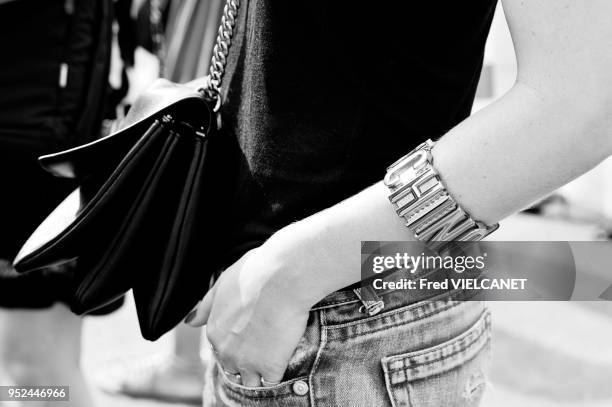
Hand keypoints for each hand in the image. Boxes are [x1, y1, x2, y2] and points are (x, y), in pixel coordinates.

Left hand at [184, 246, 310, 386]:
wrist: (281, 277)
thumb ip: (206, 306)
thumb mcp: (223, 283)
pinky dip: (278, 372)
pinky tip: (284, 356)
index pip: (221, 351)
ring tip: (273, 353)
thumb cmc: (255, 273)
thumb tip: (190, 321)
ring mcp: (249, 362)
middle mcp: (227, 352)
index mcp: (214, 333)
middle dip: (246, 361)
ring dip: (259, 372)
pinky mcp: (271, 366)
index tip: (250, 335)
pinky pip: (272, 381)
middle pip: (234, 369)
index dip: (237, 345)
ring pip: (251, 381)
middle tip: (263, 344)